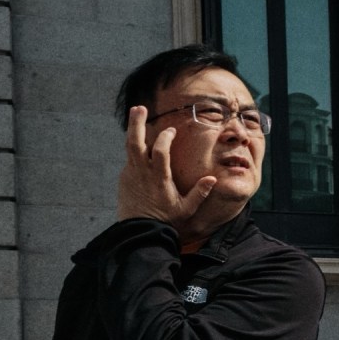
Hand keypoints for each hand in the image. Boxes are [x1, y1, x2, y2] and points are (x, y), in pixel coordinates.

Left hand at [117, 107, 215, 230]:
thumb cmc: (166, 220)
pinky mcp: (125, 177)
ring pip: (129, 147)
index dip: (165, 138)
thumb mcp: (186, 209)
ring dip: (132, 129)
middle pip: (135, 143)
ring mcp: (131, 174)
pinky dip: (135, 147)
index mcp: (158, 178)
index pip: (159, 151)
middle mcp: (142, 173)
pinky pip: (130, 158)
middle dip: (137, 124)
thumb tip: (213, 178)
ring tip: (136, 114)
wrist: (139, 231)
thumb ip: (200, 193)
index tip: (172, 130)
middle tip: (140, 108)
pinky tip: (142, 142)